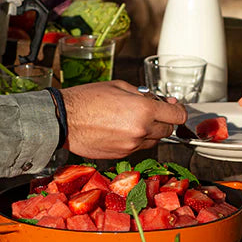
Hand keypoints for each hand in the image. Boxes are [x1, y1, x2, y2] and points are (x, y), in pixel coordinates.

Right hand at [60, 80, 187, 158]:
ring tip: (133, 119)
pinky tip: (121, 129)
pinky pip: (137, 148)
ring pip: (153, 141)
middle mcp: (140, 130)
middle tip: (153, 111)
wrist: (64, 120)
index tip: (173, 106)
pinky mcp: (121, 155)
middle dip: (164, 120)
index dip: (178, 110)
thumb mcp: (119, 86)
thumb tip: (157, 100)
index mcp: (143, 110)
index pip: (177, 115)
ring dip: (150, 131)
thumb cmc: (87, 99)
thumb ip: (142, 94)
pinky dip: (135, 140)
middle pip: (168, 130)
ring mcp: (131, 146)